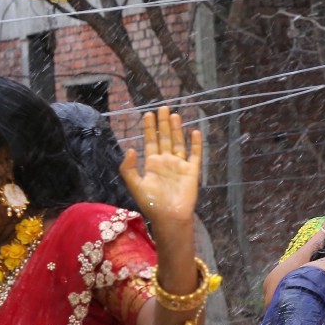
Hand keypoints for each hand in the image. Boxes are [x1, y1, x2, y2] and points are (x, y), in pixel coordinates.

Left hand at [121, 107, 203, 230]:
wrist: (170, 216)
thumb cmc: (151, 203)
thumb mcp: (134, 185)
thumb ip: (129, 168)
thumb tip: (130, 148)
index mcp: (152, 164)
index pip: (150, 141)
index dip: (149, 128)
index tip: (148, 114)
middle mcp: (166, 161)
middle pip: (165, 138)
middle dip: (163, 123)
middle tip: (163, 107)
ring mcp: (179, 165)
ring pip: (179, 143)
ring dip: (177, 129)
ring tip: (175, 115)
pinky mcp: (192, 171)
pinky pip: (195, 154)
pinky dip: (196, 144)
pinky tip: (195, 132)